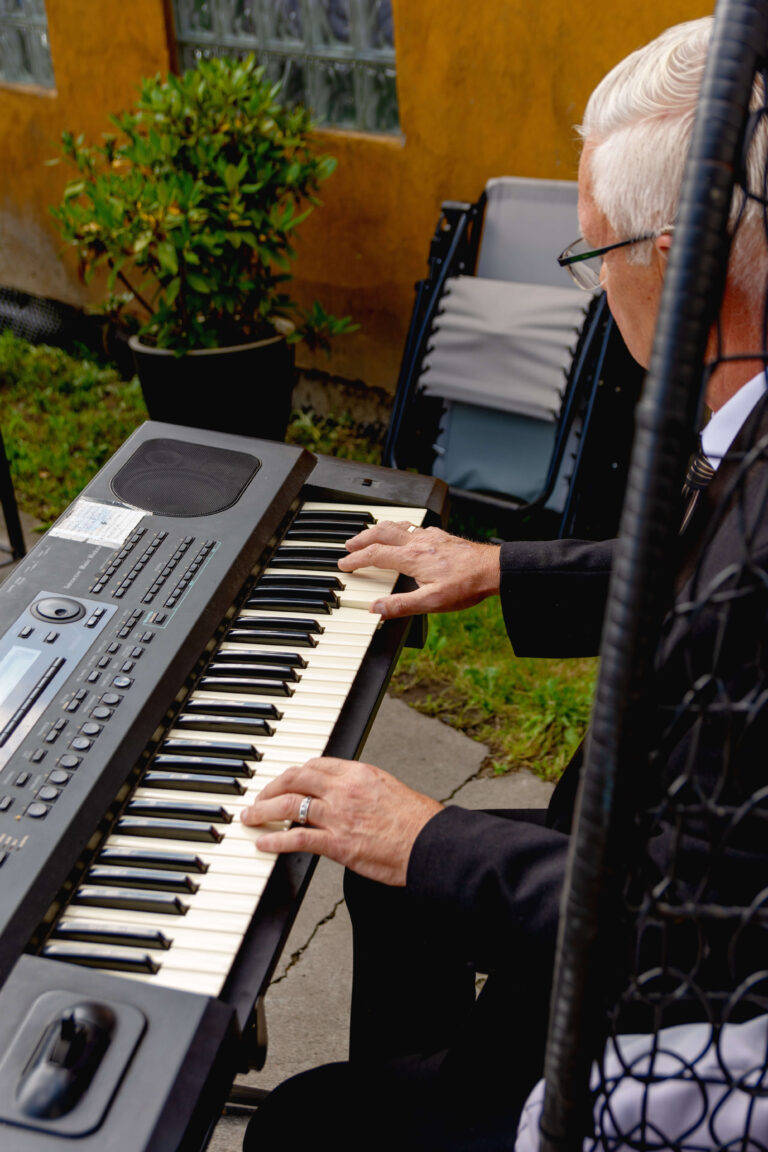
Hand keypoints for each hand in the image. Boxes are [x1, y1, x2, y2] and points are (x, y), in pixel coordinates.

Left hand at [240, 757, 442, 885]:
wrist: (430, 844)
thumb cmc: (417, 822)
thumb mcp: (387, 790)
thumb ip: (362, 789)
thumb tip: (346, 794)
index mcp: (358, 773)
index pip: (315, 765)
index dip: (293, 773)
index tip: (283, 782)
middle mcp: (344, 789)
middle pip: (294, 779)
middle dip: (270, 788)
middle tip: (258, 798)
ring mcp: (339, 816)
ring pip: (289, 805)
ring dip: (263, 811)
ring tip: (251, 818)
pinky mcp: (338, 844)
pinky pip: (297, 838)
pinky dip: (275, 841)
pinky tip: (263, 844)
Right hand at [339, 521, 500, 618]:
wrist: (493, 570)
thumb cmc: (466, 585)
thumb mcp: (432, 602)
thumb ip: (401, 605)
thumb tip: (375, 609)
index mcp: (411, 558)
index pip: (375, 555)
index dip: (356, 559)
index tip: (345, 564)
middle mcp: (418, 543)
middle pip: (381, 534)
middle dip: (362, 539)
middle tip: (350, 545)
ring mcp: (430, 537)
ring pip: (397, 526)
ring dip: (378, 529)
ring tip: (370, 534)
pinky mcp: (441, 536)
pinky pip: (414, 526)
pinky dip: (400, 527)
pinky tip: (405, 532)